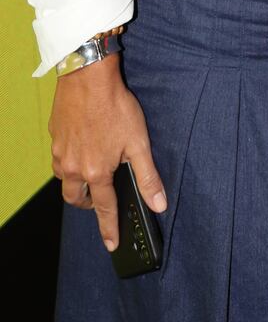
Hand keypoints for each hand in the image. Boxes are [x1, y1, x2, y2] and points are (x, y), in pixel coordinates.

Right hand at [49, 53, 166, 251]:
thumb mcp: (139, 142)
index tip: (111, 244)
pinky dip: (69, 162)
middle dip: (89, 204)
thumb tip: (158, 204)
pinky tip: (81, 149)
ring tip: (92, 173)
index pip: (104, 209)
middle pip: (77, 198)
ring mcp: (60, 152)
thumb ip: (147, 176)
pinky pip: (59, 158)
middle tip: (100, 200)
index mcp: (96, 172)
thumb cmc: (115, 106)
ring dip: (77, 182)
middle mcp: (72, 167)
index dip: (109, 228)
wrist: (88, 77)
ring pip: (64, 179)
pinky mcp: (54, 137)